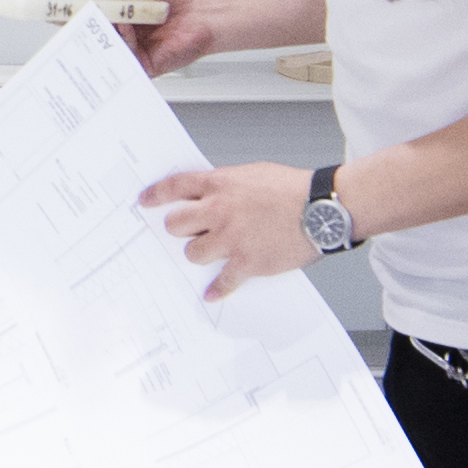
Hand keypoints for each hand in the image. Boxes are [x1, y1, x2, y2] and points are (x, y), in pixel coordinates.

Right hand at [77, 0, 226, 75]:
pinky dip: (122, 40)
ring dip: (102, 29)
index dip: (64, 9)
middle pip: (85, 31)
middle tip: (68, 15)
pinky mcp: (137, 64)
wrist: (200, 13)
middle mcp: (114, 30)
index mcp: (110, 9)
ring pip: (101, 45)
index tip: (52, 4)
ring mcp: (125, 48)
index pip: (80, 11)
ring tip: (109, 16)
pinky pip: (121, 57)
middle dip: (77, 22)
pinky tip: (128, 28)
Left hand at [139, 159, 318, 301]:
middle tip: (185, 231)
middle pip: (176, 224)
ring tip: (210, 252)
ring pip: (193, 253)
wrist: (322, 208)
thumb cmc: (294, 189)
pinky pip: (222, 281)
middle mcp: (219, 212)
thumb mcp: (253, 174)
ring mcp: (231, 239)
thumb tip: (214, 193)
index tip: (145, 201)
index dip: (156, 195)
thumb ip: (228, 184)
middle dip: (178, 228)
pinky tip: (212, 293)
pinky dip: (217, 289)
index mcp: (220, 185)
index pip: (175, 187)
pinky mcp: (247, 262)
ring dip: (198, 253)